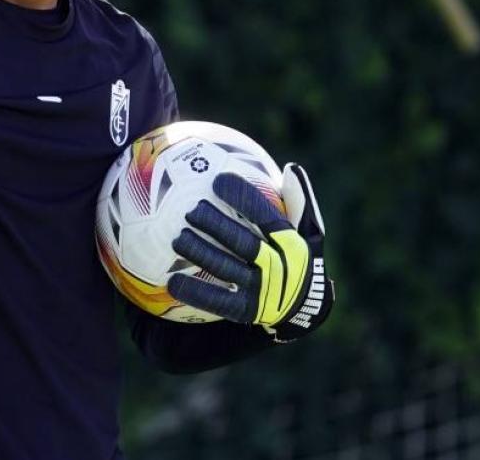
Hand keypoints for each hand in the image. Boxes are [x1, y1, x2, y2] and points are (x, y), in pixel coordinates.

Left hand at [167, 163, 332, 341]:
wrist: (306, 306)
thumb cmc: (297, 256)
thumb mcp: (309, 231)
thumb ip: (299, 201)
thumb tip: (292, 167)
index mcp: (293, 244)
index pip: (266, 218)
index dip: (243, 198)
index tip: (218, 180)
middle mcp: (280, 268)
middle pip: (244, 244)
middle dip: (217, 225)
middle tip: (191, 210)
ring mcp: (263, 291)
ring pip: (227, 269)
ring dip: (201, 253)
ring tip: (178, 238)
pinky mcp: (247, 311)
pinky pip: (217, 301)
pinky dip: (195, 292)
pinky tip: (171, 282)